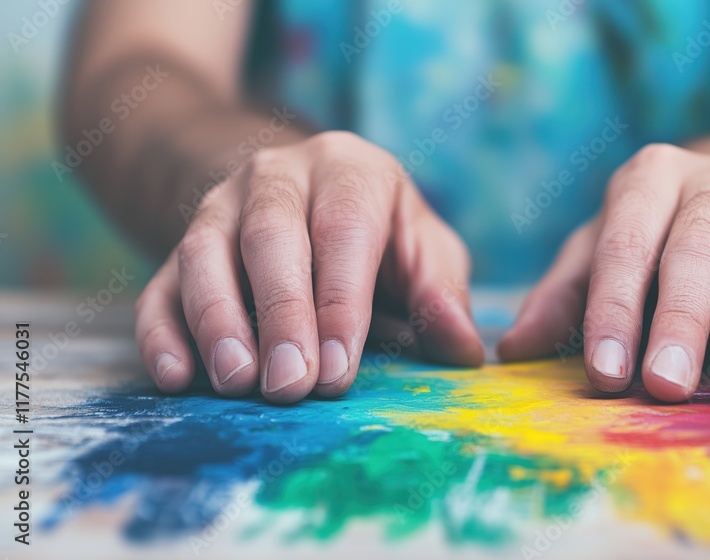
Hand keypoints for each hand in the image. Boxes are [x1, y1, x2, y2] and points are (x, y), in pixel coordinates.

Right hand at [135, 132, 482, 402]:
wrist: (305, 194)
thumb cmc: (382, 233)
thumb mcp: (424, 248)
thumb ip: (441, 292)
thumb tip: (462, 345)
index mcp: (348, 170)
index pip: (343, 229)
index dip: (339, 302)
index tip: (337, 370)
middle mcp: (277, 176)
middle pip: (270, 237)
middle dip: (280, 314)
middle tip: (288, 386)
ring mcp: (220, 207)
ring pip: (203, 254)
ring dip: (216, 322)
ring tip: (235, 383)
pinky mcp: (178, 244)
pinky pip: (159, 284)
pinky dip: (162, 332)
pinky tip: (175, 376)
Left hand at [498, 144, 709, 402]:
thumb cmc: (653, 236)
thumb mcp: (600, 249)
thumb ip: (562, 295)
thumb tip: (513, 350)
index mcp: (652, 179)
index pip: (627, 242)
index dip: (613, 308)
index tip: (604, 371)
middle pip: (699, 249)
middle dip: (679, 321)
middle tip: (662, 386)